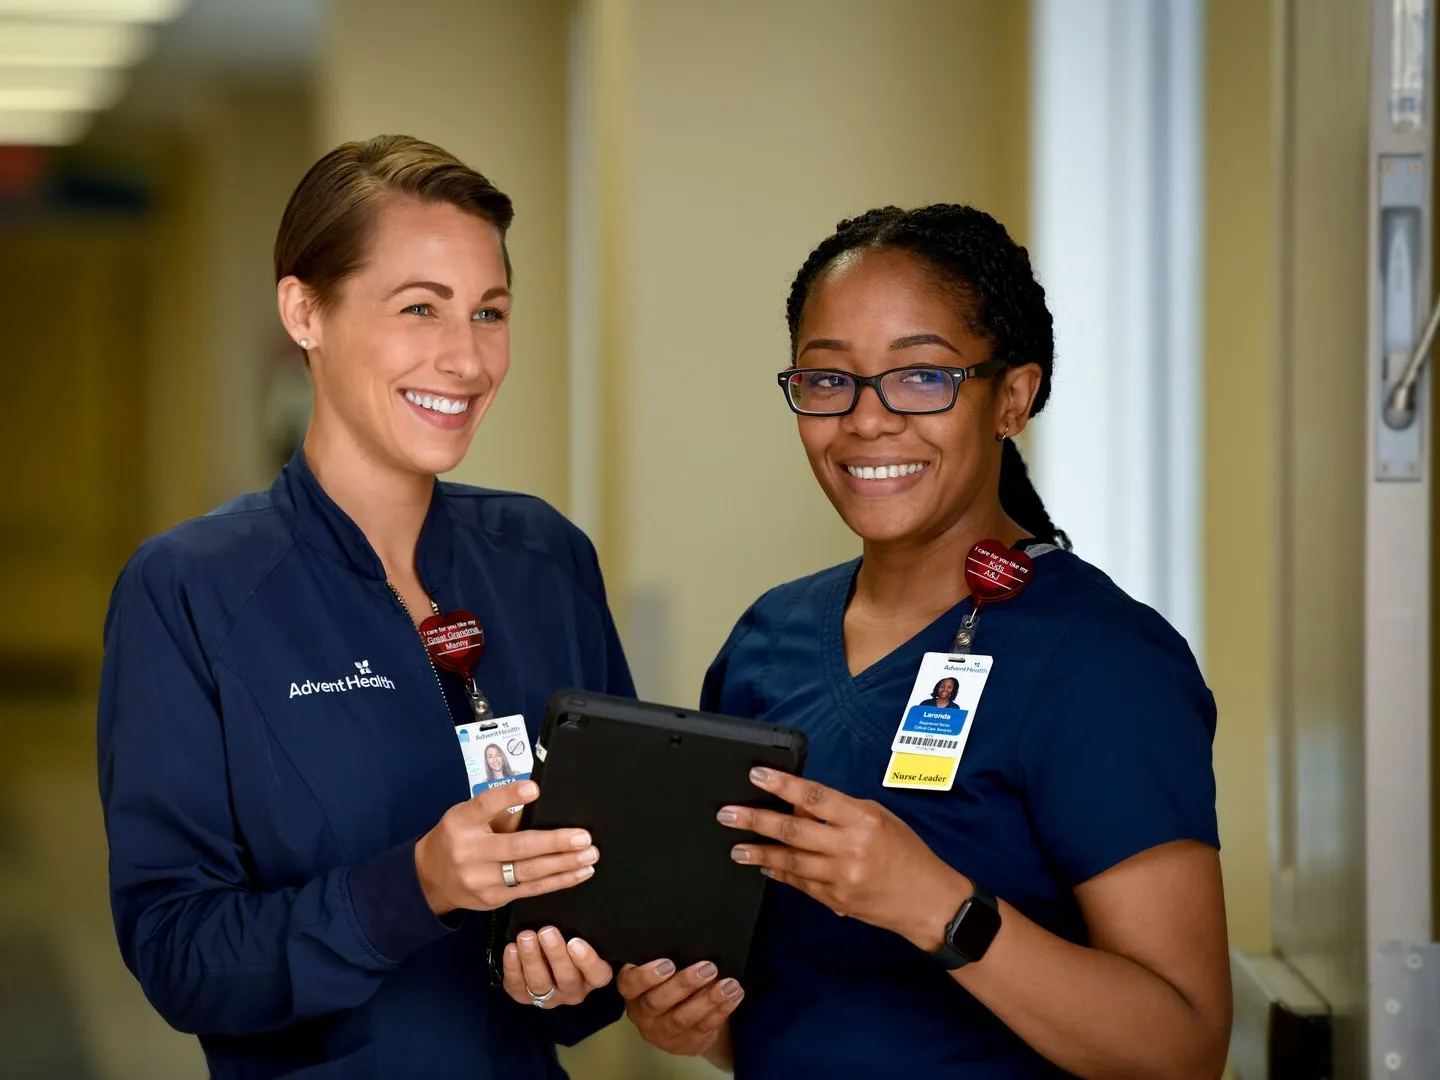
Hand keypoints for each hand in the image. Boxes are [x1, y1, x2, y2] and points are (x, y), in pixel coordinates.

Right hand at [414, 781, 598, 915]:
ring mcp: (481, 880)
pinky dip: (557, 882)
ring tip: (589, 856)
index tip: (534, 789)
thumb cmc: (457, 837)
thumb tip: (538, 802)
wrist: (429, 878)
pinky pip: (530, 890)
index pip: (486, 805)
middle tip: (583, 838)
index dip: (510, 795)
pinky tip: (577, 874)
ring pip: (529, 872)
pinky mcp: (493, 899)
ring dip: (564, 865)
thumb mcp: (467, 816)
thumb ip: (498, 810)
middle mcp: (470, 851)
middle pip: (517, 847)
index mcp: (462, 822)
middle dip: (555, 843)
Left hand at [501, 928, 612, 1008]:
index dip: (588, 961)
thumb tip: (601, 905)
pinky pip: (517, 985)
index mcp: (593, 977)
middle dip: (555, 955)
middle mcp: (573, 990)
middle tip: (547, 931)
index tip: (575, 941)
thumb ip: (591, 930)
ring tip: (525, 936)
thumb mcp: (586, 935)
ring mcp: (548, 997)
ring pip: (540, 983)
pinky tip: (511, 948)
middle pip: (567, 979)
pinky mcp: (524, 996)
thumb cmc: (572, 939)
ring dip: (532, 959)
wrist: (546, 952)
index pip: (597, 974)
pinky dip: (513, 967)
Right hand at [618, 959, 742, 1056]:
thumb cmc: (671, 984)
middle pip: (658, 1001)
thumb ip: (666, 959)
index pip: (629, 985)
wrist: (685, 1024)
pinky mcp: (687, 1044)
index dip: (645, 975)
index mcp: (633, 993)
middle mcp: (644, 1016)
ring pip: (683, 1017)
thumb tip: (687, 937)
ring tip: (729, 983)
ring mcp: (664, 1033)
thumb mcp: (661, 974)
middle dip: (684, 983)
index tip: (667, 963)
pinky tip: (735, 994)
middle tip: (708, 967)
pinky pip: (705, 1027)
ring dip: (709, 999)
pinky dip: (722, 1010)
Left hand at [719, 768, 969, 949]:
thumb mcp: (878, 818)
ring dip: (759, 852)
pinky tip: (763, 864)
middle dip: (755, 821)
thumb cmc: (906, 853)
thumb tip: (798, 802)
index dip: (783, 785)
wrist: (927, 901)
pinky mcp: (835, 899)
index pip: (815, 797)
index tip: (757, 776)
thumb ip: (838, 810)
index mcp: (863, 819)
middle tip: (727, 815)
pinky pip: (799, 883)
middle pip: (793, 830)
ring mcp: (840, 877)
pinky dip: (779, 872)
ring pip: (790, 861)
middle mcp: (850, 847)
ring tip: (735, 847)